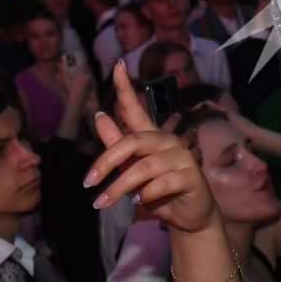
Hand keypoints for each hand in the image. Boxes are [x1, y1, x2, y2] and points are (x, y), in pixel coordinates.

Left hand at [86, 62, 218, 235]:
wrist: (187, 216)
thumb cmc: (157, 191)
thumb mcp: (130, 169)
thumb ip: (116, 145)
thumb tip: (99, 115)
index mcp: (152, 137)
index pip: (136, 108)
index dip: (125, 87)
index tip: (118, 64)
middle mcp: (168, 141)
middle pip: (132, 141)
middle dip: (106, 162)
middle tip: (88, 182)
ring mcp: (182, 157)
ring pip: (143, 167)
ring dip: (119, 187)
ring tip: (103, 202)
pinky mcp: (192, 175)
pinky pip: (160, 183)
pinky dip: (145, 196)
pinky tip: (140, 202)